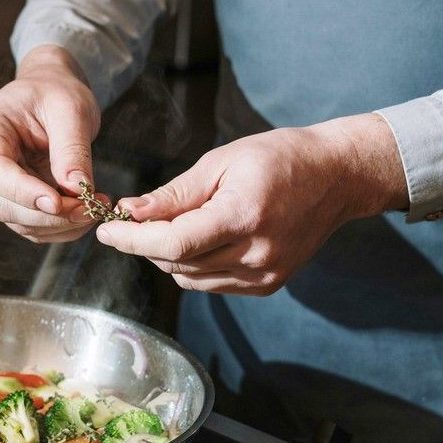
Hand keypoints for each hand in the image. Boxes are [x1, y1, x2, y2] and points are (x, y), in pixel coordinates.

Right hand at [0, 45, 105, 241]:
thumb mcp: (70, 109)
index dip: (24, 193)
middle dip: (51, 215)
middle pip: (6, 205)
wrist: (52, 94)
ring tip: (96, 208)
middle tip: (92, 208)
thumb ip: (71, 148)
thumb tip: (76, 188)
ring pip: (22, 222)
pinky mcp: (15, 201)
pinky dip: (63, 227)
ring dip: (61, 225)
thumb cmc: (55, 92)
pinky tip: (88, 212)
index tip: (59, 203)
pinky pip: (35, 226)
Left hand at [95, 114, 408, 294]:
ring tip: (171, 224)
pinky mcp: (268, 285)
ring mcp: (264, 275)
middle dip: (146, 243)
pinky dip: (193, 265)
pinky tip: (199, 239)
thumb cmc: (279, 158)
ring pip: (190, 278)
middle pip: (177, 263)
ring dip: (168, 256)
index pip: (173, 243)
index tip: (106, 231)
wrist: (336, 177)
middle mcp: (256, 253)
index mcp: (243, 216)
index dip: (132, 240)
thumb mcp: (222, 162)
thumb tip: (131, 213)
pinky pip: (211, 283)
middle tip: (133, 219)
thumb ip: (175, 194)